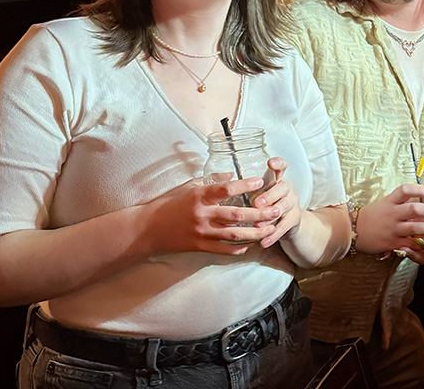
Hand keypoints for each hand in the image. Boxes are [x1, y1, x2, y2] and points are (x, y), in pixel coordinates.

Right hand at [143, 177, 281, 255]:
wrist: (148, 229)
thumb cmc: (168, 204)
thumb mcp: (188, 187)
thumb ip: (211, 181)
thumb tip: (231, 174)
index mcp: (199, 196)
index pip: (225, 189)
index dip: (244, 185)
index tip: (260, 182)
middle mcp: (202, 215)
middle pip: (236, 215)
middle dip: (259, 214)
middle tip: (276, 210)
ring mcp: (201, 232)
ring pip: (234, 234)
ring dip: (255, 233)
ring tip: (270, 229)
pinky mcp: (199, 247)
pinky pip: (223, 250)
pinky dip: (238, 248)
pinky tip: (250, 245)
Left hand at [253, 157, 302, 247]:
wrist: (289, 220)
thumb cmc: (267, 202)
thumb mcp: (260, 190)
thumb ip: (245, 185)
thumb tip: (225, 177)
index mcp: (277, 179)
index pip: (281, 166)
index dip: (278, 163)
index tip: (270, 163)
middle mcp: (287, 189)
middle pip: (282, 188)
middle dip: (268, 196)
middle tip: (256, 203)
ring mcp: (292, 204)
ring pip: (282, 208)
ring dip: (269, 217)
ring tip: (257, 225)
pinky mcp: (294, 219)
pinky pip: (283, 227)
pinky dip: (272, 236)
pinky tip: (263, 242)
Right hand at [355, 185, 423, 254]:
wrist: (352, 231)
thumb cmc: (370, 216)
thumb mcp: (384, 204)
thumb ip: (400, 202)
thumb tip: (419, 197)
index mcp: (389, 201)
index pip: (405, 190)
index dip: (420, 189)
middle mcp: (392, 213)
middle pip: (414, 209)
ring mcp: (392, 228)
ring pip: (414, 227)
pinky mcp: (392, 242)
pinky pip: (409, 243)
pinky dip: (420, 244)